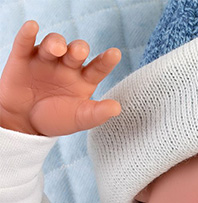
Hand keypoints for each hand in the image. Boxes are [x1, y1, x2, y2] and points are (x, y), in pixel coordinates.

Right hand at [0, 20, 120, 135]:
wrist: (25, 124)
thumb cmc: (56, 120)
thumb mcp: (80, 119)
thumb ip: (98, 113)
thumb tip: (117, 108)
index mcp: (84, 80)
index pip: (98, 67)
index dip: (107, 60)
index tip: (115, 53)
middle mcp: (67, 67)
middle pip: (76, 51)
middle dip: (78, 49)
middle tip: (79, 53)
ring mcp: (46, 60)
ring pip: (54, 44)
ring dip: (56, 42)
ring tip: (58, 49)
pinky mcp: (23, 58)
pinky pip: (25, 42)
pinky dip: (27, 34)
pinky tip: (33, 27)